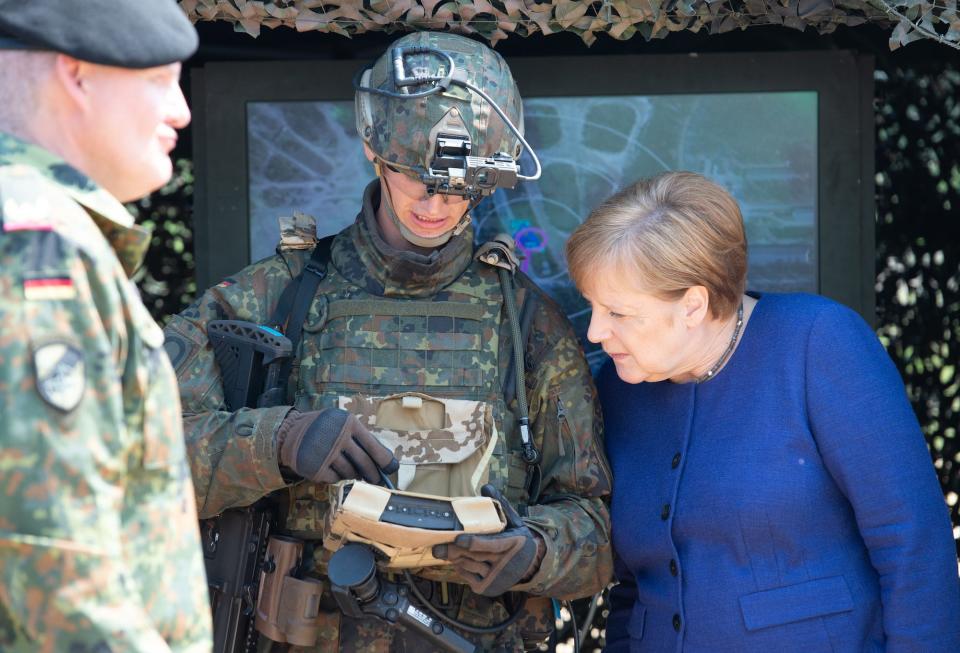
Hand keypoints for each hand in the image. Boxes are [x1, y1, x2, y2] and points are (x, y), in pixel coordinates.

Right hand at [278, 408, 398, 483]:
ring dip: (353, 473)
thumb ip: (363, 439)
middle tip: (376, 479)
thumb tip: (385, 461)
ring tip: (350, 469)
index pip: (373, 446)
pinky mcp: (315, 468)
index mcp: (348, 423)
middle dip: (373, 474)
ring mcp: (325, 453)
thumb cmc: (325, 428)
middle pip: (364, 463)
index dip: (385, 461)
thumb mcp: (343, 424)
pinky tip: (332, 469)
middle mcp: (338, 437)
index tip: (391, 469)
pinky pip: (335, 479)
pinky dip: (337, 476)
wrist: (290, 432)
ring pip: (350, 472)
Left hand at [433, 484, 543, 596]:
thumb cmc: (518, 540)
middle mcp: (506, 564)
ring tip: (443, 551)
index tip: (458, 539)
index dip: (474, 543)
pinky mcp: (488, 588)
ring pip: (470, 566)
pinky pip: (468, 576)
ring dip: (455, 558)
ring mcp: (497, 578)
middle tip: (437, 547)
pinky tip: (456, 560)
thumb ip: (500, 505)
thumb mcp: (515, 522)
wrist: (530, 568)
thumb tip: (486, 487)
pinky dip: (460, 568)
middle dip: (454, 551)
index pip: (491, 544)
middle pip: (475, 556)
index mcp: (513, 544)